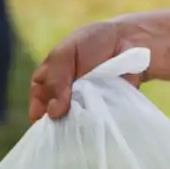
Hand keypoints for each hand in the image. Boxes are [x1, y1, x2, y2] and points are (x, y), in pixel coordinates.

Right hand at [29, 19, 150, 120]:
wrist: (131, 41)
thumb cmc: (94, 42)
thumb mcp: (66, 52)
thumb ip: (56, 78)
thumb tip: (53, 112)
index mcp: (52, 77)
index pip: (39, 96)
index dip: (38, 106)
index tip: (40, 117)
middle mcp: (66, 94)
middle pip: (54, 113)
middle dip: (55, 120)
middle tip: (61, 122)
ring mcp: (85, 104)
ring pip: (73, 121)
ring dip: (74, 125)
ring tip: (77, 126)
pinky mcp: (104, 111)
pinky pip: (95, 124)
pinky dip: (93, 126)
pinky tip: (93, 127)